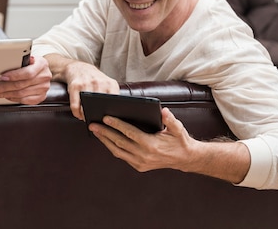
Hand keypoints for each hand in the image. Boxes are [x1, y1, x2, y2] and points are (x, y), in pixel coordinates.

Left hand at [0, 55, 51, 104]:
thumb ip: (20, 60)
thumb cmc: (32, 64)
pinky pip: (25, 100)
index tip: (2, 77)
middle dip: (5, 87)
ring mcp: (44, 88)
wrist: (41, 70)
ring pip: (22, 94)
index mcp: (41, 64)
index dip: (14, 76)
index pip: (27, 73)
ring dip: (7, 94)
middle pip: (22, 84)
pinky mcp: (41, 96)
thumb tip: (5, 62)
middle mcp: (44, 76)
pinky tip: (7, 96)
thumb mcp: (28, 58)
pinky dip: (14, 99)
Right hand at [60, 59, 119, 119]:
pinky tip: (78, 114)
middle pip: (99, 107)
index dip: (111, 114)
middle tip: (95, 120)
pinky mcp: (75, 86)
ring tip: (86, 117)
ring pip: (86, 107)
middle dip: (97, 116)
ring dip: (85, 116)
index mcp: (111, 84)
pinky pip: (75, 106)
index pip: (114, 102)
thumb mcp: (108, 85)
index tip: (108, 120)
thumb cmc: (95, 81)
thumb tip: (115, 116)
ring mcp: (87, 84)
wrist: (80, 68)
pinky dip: (76, 113)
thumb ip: (112, 97)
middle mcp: (99, 83)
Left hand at [88, 108, 249, 182]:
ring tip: (95, 131)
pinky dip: (113, 147)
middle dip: (104, 132)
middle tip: (92, 124)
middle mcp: (143, 155)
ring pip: (117, 151)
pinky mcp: (139, 166)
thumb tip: (163, 111)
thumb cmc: (179, 140)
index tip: (105, 117)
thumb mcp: (178, 128)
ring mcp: (140, 163)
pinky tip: (106, 139)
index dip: (116, 125)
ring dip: (105, 141)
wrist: (185, 159)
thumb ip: (170, 119)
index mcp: (151, 145)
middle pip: (119, 142)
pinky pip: (122, 156)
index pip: (129, 133)